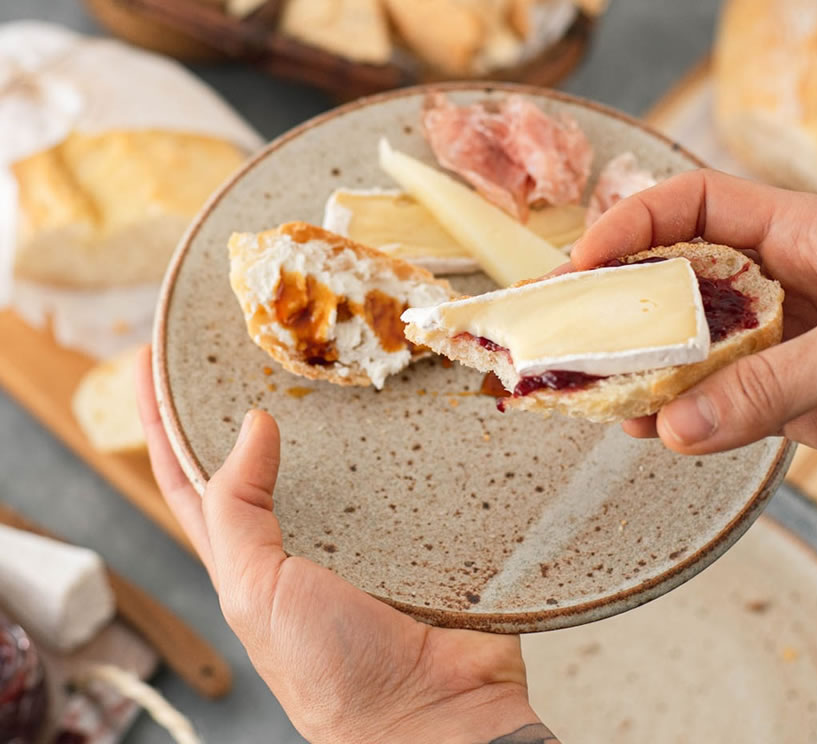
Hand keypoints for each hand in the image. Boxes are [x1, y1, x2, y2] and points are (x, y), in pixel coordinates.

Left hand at [134, 349, 556, 743]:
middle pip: (258, 457)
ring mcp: (358, 531)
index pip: (188, 479)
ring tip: (315, 355)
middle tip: (236, 343)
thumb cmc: (336, 671)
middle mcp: (299, 540)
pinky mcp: (413, 525)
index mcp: (248, 560)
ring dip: (320, 409)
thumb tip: (249, 427)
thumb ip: (239, 512)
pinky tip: (396, 402)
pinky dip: (393, 434)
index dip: (160, 424)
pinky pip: (399, 468)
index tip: (148, 364)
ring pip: (330, 455)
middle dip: (237, 401)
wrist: (434, 711)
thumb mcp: (256, 593)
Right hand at [573, 169, 816, 501]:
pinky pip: (717, 402)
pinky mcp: (790, 400)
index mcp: (805, 234)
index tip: (584, 262)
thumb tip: (674, 423)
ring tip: (591, 388)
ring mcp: (783, 344)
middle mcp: (783, 282)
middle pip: (679, 276)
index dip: (633, 223)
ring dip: (641, 365)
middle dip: (621, 299)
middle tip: (567, 329)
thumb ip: (771, 383)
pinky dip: (678, 415)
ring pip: (691, 345)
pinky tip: (647, 427)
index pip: (697, 206)